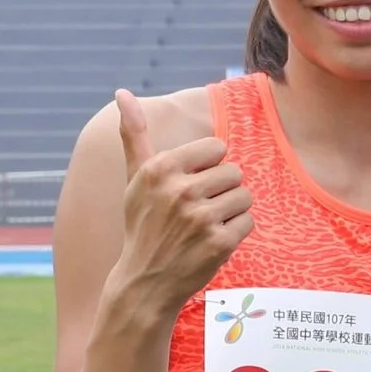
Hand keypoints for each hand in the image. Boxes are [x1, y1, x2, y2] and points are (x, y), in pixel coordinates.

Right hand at [109, 90, 252, 321]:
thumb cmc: (143, 223)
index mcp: (160, 168)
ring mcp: (200, 217)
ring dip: (231, 210)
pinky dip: (236, 231)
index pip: (217, 147)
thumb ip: (134, 134)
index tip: (190, 185)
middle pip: (235, 171)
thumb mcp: (135, 179)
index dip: (209, 167)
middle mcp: (179, 190)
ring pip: (245, 196)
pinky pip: (248, 221)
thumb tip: (122, 92)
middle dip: (222, 190)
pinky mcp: (219, 242)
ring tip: (205, 224)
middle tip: (197, 210)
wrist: (145, 279)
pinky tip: (212, 241)